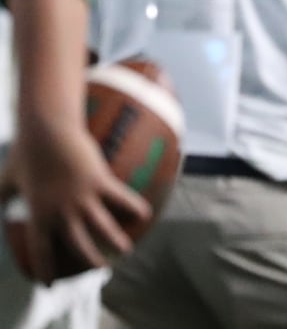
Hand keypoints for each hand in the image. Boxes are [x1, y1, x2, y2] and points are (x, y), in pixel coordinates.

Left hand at [0, 118, 149, 283]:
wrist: (46, 131)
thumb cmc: (25, 152)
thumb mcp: (6, 179)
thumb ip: (1, 197)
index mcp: (38, 215)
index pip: (41, 250)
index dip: (45, 270)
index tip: (48, 285)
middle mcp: (62, 212)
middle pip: (78, 245)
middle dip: (90, 260)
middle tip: (100, 268)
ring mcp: (82, 198)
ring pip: (102, 227)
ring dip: (115, 241)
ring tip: (126, 249)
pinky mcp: (100, 181)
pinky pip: (121, 198)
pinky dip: (133, 207)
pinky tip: (144, 214)